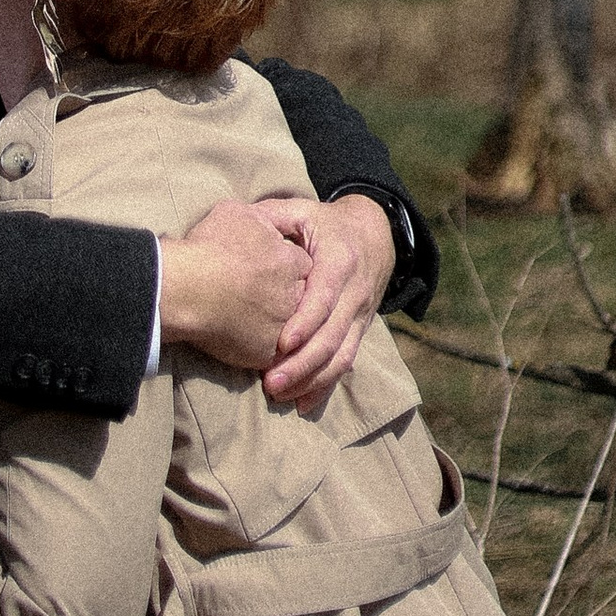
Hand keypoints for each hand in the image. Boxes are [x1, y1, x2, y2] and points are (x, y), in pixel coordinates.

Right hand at [160, 199, 313, 373]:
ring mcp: (283, 327)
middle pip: (299, 297)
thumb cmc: (208, 248)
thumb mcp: (235, 213)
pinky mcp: (267, 354)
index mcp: (290, 261)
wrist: (185, 289)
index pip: (302, 266)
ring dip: (273, 324)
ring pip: (288, 327)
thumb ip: (259, 217)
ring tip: (248, 320)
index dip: (284, 267)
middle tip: (259, 296)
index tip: (268, 270)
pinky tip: (240, 339)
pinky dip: (258, 348)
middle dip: (283, 297)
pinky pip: (270, 354)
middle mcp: (294, 295)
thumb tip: (260, 219)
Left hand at [259, 192, 396, 414]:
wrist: (376, 234)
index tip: (281, 343)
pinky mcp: (360, 330)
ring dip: (313, 379)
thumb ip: (272, 215)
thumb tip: (239, 223)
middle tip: (271, 383)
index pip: (325, 297)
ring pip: (342, 355)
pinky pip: (346, 362)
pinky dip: (326, 386)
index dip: (305, 322)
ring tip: (280, 394)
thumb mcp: (303, 210)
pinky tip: (304, 404)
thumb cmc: (328, 224)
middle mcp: (354, 292)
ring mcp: (360, 315)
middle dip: (304, 363)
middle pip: (333, 335)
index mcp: (339, 260)